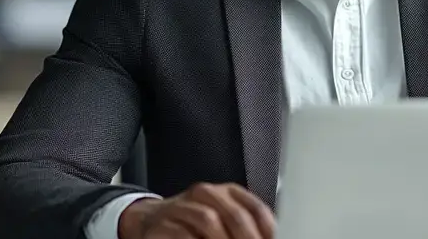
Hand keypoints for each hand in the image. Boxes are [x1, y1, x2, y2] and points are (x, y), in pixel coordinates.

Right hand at [118, 182, 275, 238]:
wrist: (151, 220)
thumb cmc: (194, 224)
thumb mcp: (223, 221)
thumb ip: (246, 226)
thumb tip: (276, 235)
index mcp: (227, 193)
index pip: (254, 208)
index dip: (268, 228)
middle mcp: (206, 194)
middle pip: (234, 214)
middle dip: (248, 238)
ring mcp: (183, 206)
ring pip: (208, 220)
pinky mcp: (163, 223)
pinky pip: (181, 234)